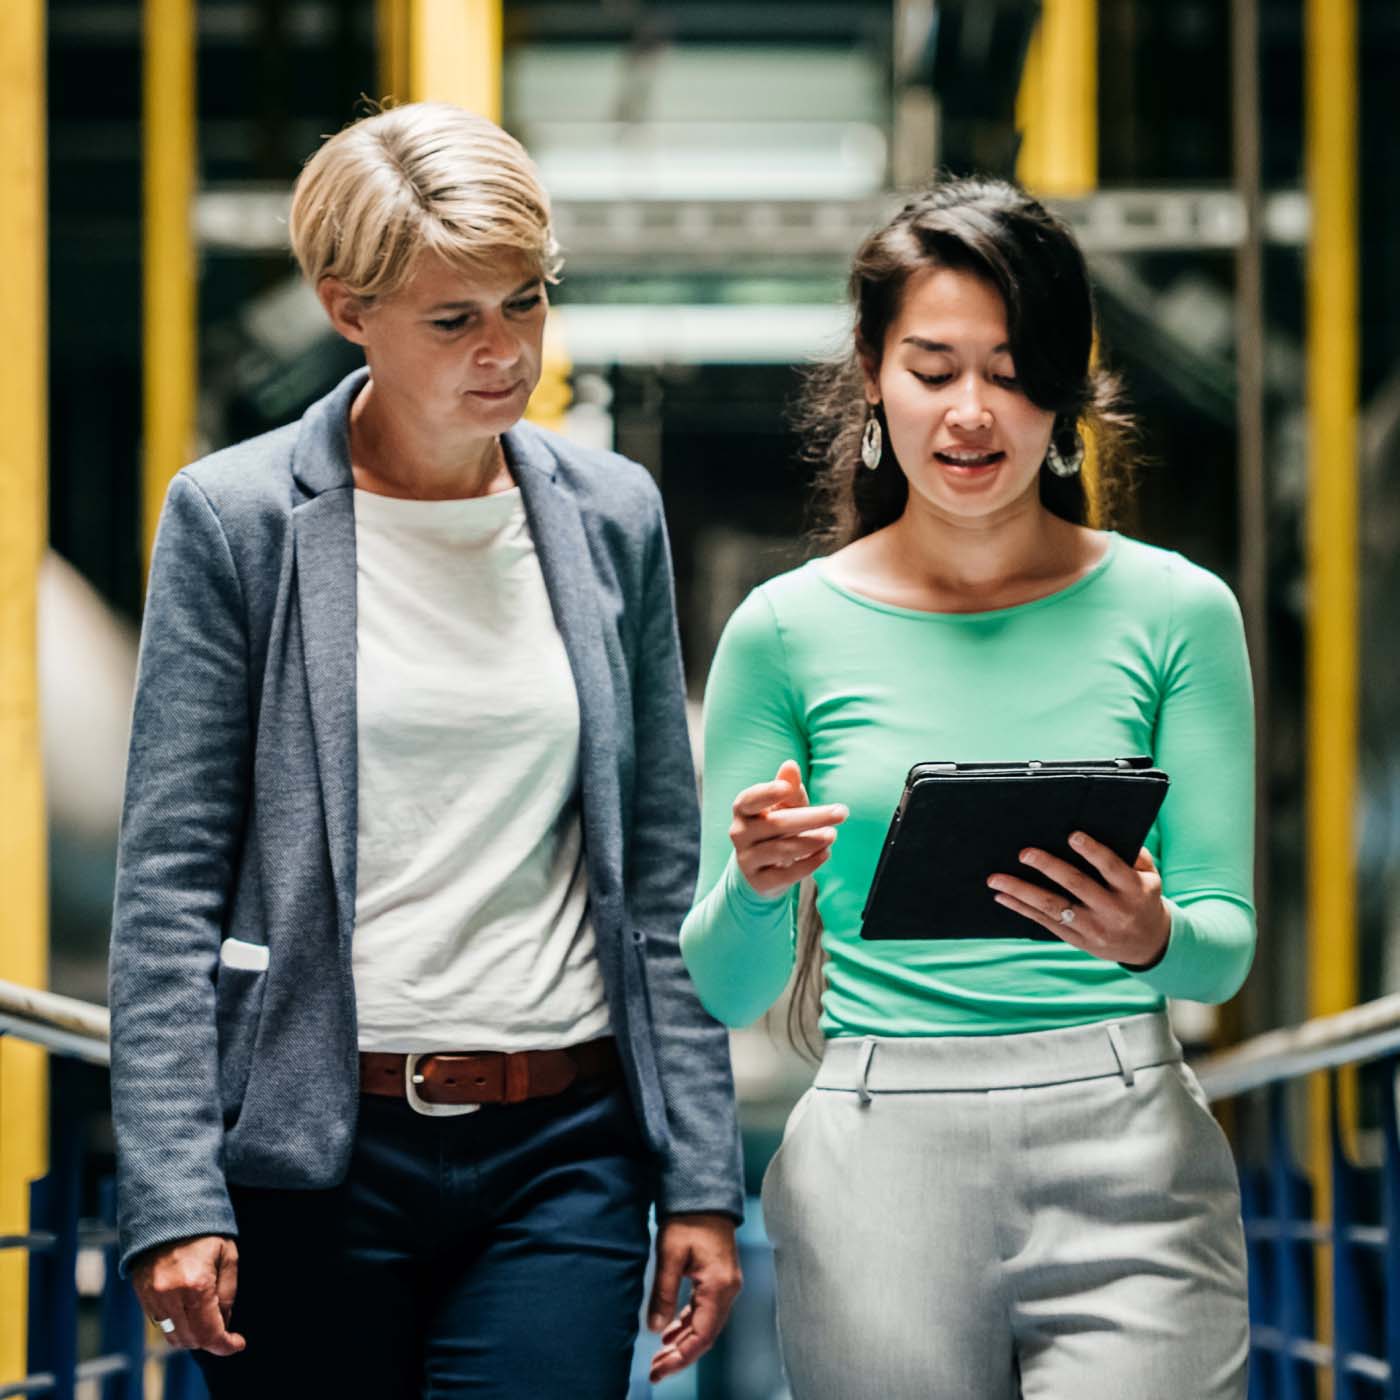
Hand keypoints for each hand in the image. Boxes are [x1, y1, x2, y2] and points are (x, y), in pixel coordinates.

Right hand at [130, 1235, 244, 1354]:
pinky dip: (177, 1324)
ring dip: (192, 1335)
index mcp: (196, 1284)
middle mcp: (170, 1295)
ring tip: (208, 1318)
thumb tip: (224, 1321)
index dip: (226, 1344)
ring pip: (173, 1336)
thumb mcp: (227, 1255)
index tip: (237, 1344)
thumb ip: (227, 1292)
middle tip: (225, 1329)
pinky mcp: (141, 1295)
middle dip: (210, 1339)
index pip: (210, 1332)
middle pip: (190, 1339)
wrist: (168, 1209)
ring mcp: (152, 1297)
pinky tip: (189, 1309)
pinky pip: (160, 1323)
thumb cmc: (204, 1229)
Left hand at [646, 1213, 741, 1382]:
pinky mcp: (719, 1279)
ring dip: (683, 1342)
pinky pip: (705, 1311)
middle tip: (655, 1370)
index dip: (680, 1357)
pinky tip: (670, 1331)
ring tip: (659, 1356)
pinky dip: (688, 1324)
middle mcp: (728, 1290)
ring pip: (705, 1325)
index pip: (701, 1335)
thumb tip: (654, 1328)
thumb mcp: (670, 1255)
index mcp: (719, 1286)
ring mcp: (726, 1285)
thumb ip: (664, 1293)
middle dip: (680, 1355)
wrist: (704, 1193)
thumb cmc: (688, 1219)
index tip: (659, 1369)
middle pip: (705, 1335)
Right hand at [730, 759, 847, 897]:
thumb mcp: (783, 806)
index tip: (786, 788)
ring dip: (811, 841)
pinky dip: (808, 864)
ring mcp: (747, 859)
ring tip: (832, 834)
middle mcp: (740, 833)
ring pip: (781, 850)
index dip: (767, 793)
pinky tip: (825, 854)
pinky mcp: (759, 881)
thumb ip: (789, 788)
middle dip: (811, 818)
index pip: (750, 799)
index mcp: (743, 809)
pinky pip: (785, 874)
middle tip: (841, 812)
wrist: (761, 868)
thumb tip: (790, 765)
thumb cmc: (776, 827)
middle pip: (776, 824)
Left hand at [986, 833, 1171, 967]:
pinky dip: (1021, 908)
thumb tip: (1112, 830)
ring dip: (1022, 891)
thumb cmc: (1142, 899)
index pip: (1112, 868)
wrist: (1148, 944)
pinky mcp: (1077, 939)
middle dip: (1048, 867)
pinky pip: (1045, 922)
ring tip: (996, 878)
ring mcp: (1093, 928)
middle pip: (1076, 885)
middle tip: (1024, 853)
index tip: (1072, 835)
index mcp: (1133, 890)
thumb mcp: (1150, 877)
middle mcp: (1113, 910)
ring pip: (1053, 907)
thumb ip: (1136, 855)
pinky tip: (1002, 896)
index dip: (1093, 852)